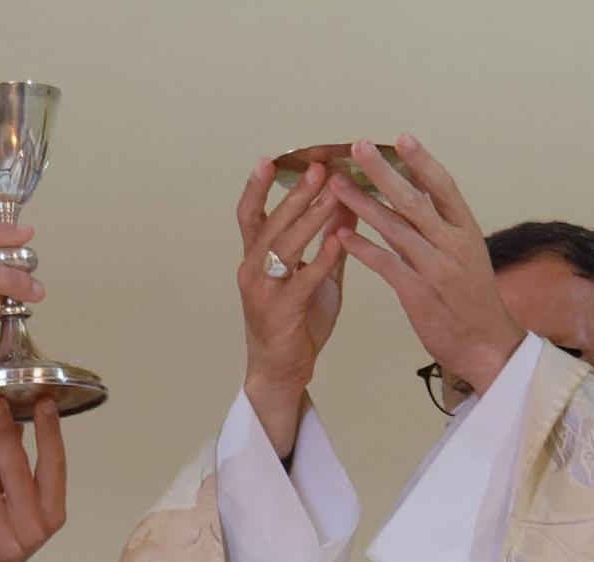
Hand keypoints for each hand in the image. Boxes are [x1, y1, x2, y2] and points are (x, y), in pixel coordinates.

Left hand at [0, 397, 66, 561]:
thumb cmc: (0, 534)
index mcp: (53, 513)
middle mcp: (35, 526)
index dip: (50, 433)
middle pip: (19, 470)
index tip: (44, 400)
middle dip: (4, 431)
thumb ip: (14, 466)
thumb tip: (14, 420)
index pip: (54, 466)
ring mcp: (7, 537)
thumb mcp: (13, 502)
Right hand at [237, 157, 353, 455]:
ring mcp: (262, 291)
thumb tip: (344, 201)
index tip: (271, 158)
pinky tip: (340, 241)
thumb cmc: (296, 321)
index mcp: (255, 258)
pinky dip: (321, 259)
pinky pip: (302, 280)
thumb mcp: (313, 274)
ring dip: (308, 218)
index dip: (256, 186)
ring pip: (283, 246)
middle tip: (318, 168)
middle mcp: (252, 270)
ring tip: (333, 195)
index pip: (249, 214)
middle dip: (294, 193)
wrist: (281, 370)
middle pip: (269, 222)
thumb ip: (326, 239)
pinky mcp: (280, 312)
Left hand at [330, 135, 524, 391]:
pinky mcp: (418, 293)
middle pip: (413, 200)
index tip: (401, 137)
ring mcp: (435, 268)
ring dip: (362, 204)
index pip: (443, 186)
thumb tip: (423, 188)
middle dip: (382, 172)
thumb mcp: (466, 253)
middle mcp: (453, 244)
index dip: (422, 161)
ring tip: (336, 185)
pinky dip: (363, 249)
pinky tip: (340, 234)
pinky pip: (386, 265)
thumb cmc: (472, 298)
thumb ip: (441, 224)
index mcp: (466, 230)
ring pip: (394, 228)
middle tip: (357, 147)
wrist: (485, 343)